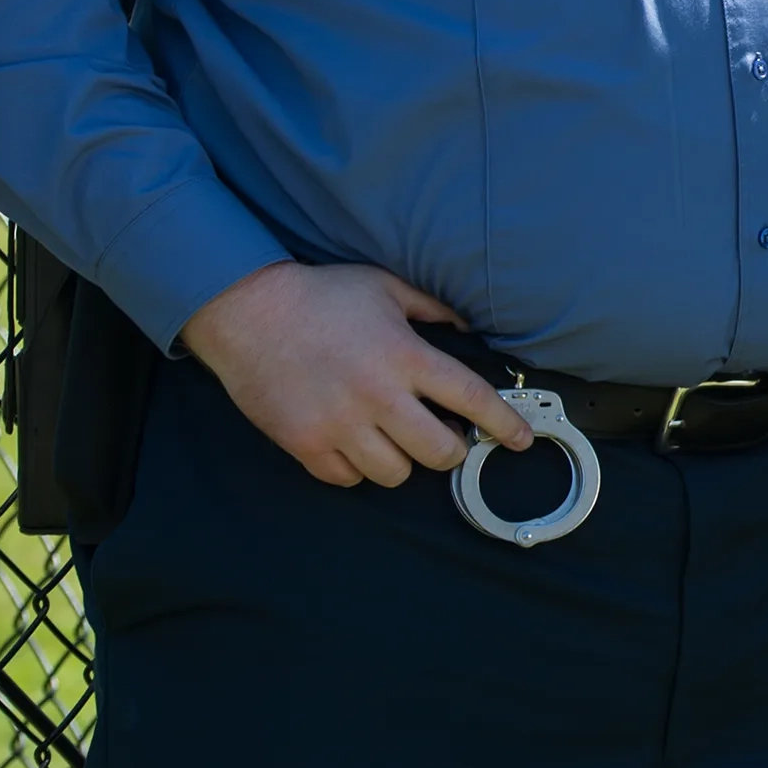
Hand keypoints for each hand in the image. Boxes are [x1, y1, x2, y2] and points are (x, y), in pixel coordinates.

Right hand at [180, 260, 532, 486]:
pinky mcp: (304, 443)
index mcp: (406, 356)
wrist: (247, 311)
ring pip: (395, 473)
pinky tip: (357, 446)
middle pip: (439, 451)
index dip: (504, 424)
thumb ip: (433, 308)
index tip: (521, 439)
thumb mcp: (386, 288)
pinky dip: (357, 469)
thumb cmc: (321, 295)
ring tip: (396, 440)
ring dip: (404, 461)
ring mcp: (339, 423)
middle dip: (453, 451)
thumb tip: (468, 325)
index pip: (472, 399)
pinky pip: (346, 479)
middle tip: (447, 439)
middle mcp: (378, 395)